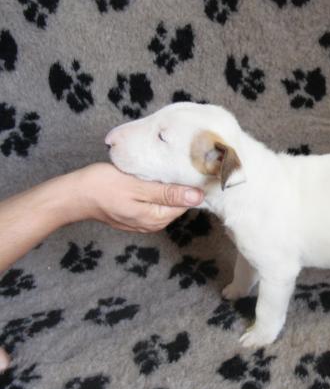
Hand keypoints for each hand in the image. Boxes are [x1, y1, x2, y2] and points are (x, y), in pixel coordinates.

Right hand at [68, 163, 203, 232]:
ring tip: (165, 169)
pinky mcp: (136, 216)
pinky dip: (156, 191)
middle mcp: (153, 224)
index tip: (192, 168)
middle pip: (178, 204)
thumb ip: (168, 193)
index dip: (191, 185)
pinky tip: (151, 179)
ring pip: (166, 202)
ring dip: (168, 187)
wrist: (74, 195)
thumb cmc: (103, 186)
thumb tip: (197, 197)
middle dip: (180, 186)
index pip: (188, 203)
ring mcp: (144, 222)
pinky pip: (154, 203)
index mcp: (156, 218)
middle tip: (178, 164)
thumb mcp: (138, 186)